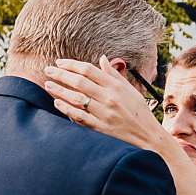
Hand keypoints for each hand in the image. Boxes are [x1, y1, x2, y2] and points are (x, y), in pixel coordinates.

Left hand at [43, 56, 162, 149]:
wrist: (147, 136)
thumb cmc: (138, 112)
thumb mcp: (130, 90)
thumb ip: (113, 74)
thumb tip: (102, 58)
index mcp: (115, 87)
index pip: (89, 70)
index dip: (71, 65)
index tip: (60, 63)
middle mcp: (109, 98)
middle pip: (79, 82)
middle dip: (61, 75)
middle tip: (48, 70)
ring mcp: (104, 113)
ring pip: (76, 98)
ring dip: (60, 90)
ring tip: (47, 85)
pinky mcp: (100, 128)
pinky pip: (79, 116)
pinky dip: (66, 108)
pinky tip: (57, 102)